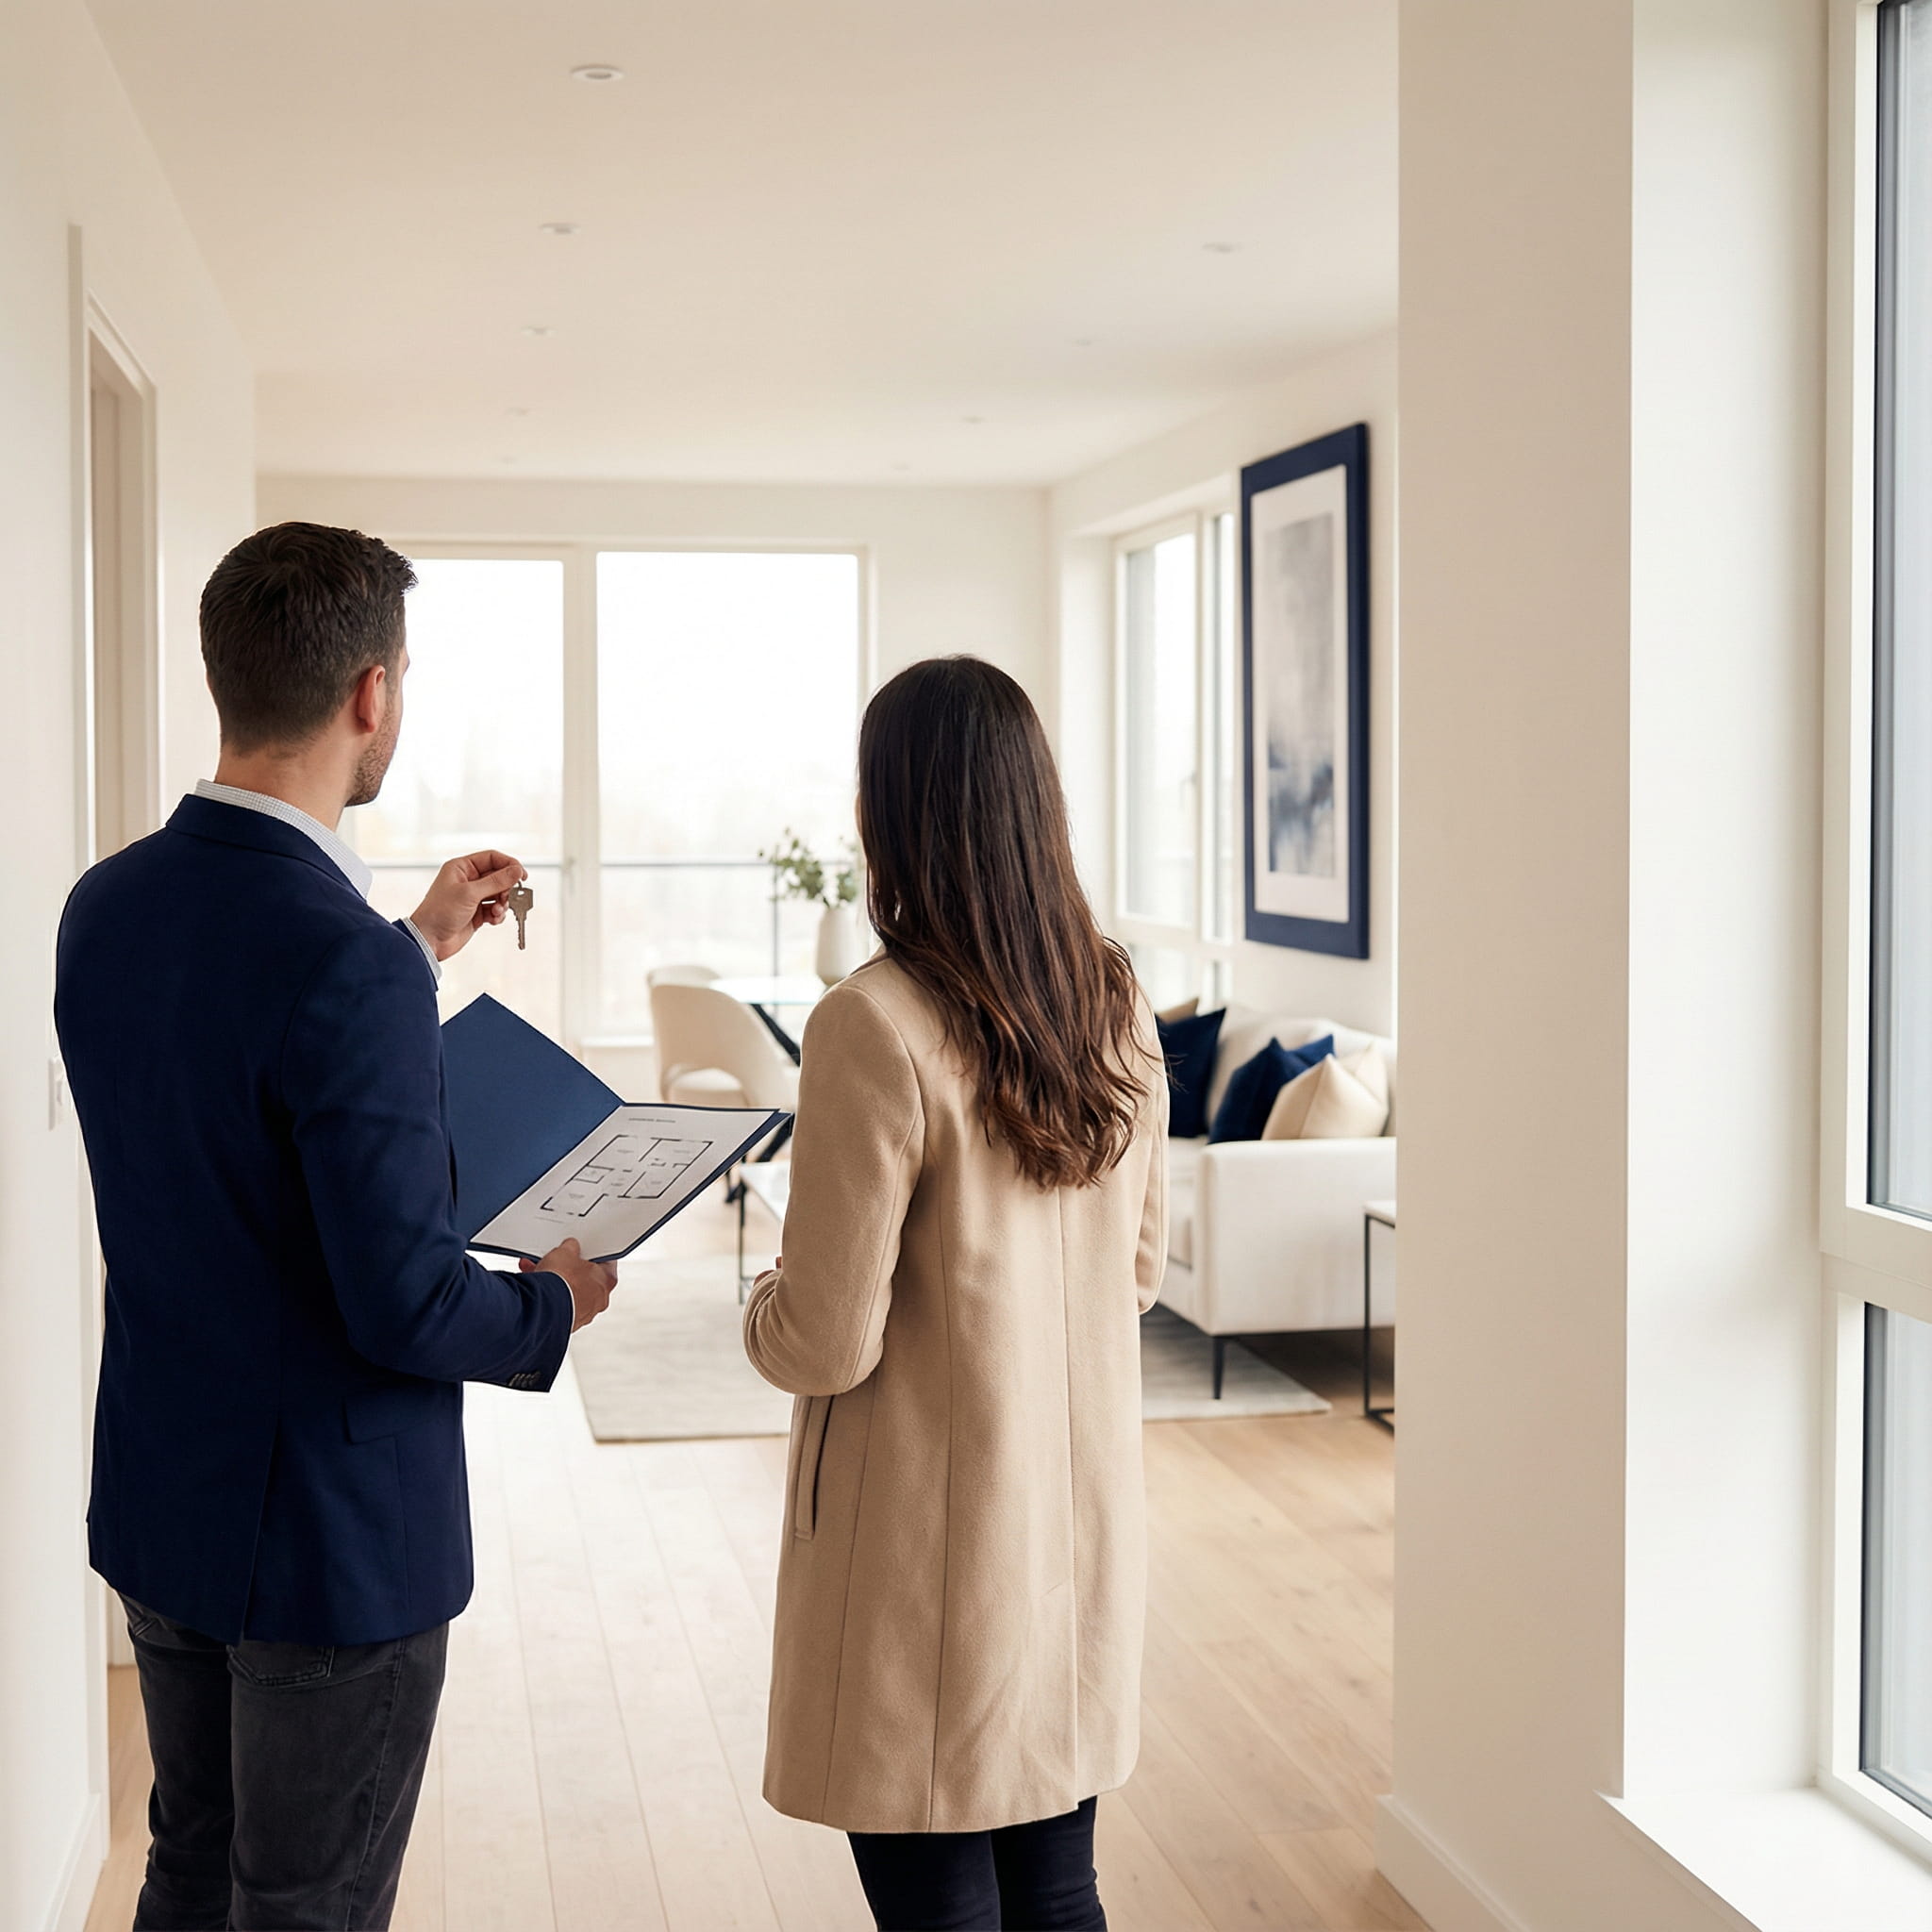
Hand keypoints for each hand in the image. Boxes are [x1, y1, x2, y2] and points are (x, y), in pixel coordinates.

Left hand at [410, 850, 525, 961]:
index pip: (492, 858)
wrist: (429, 940)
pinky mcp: (476, 913)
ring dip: (503, 903)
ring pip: (499, 894)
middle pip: (498, 876)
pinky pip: (495, 909)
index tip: (522, 875)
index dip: (509, 864)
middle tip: (509, 897)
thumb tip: (517, 871)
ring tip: (497, 912)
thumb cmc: (441, 912)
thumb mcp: (470, 893)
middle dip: (506, 888)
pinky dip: (498, 915)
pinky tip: (492, 920)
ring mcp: (473, 897)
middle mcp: (468, 880)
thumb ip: (496, 882)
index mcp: (462, 867)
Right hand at [523, 1238, 617, 1331]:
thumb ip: (572, 1248)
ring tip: (540, 1272)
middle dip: (570, 1269)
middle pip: (585, 1279)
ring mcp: (583, 1314)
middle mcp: (599, 1300)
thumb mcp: (566, 1251)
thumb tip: (570, 1247)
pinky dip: (548, 1296)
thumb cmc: (562, 1280)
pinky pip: (558, 1304)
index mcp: (608, 1280)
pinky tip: (535, 1286)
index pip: (605, 1262)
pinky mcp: (566, 1322)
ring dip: (556, 1283)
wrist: (544, 1306)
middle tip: (558, 1261)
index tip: (582, 1250)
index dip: (592, 1254)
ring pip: (570, 1292)